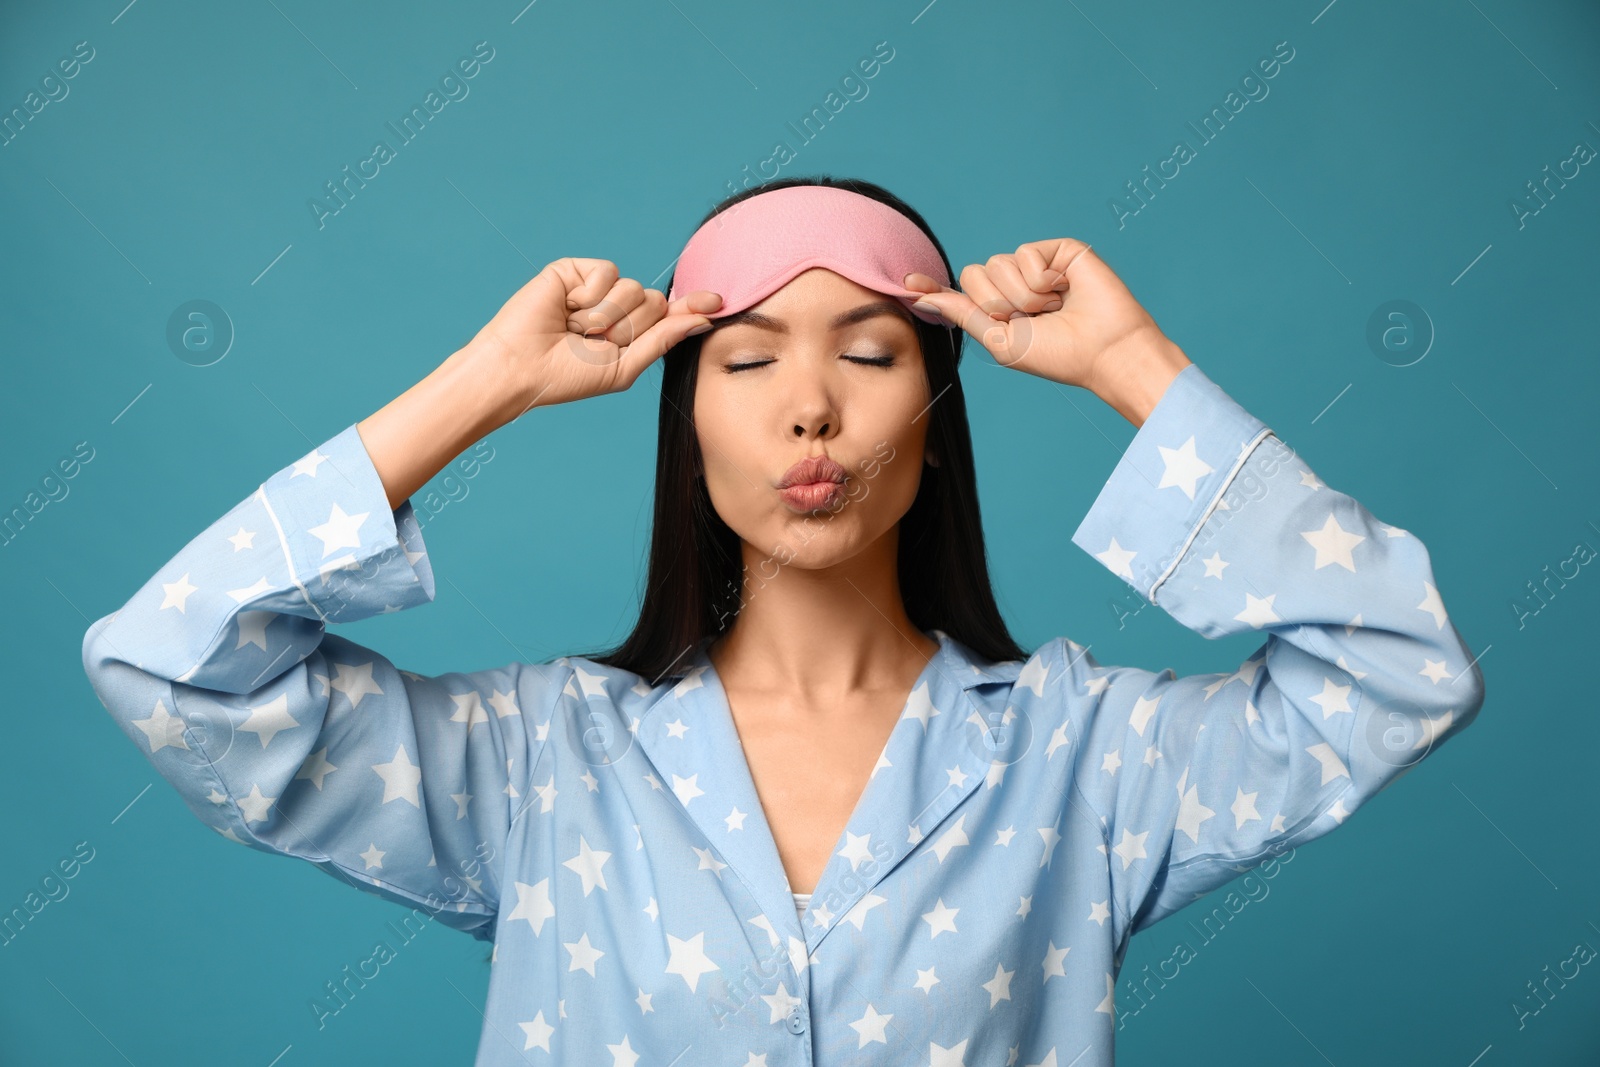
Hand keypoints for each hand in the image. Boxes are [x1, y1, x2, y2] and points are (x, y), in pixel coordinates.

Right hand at [465, 257, 722, 419]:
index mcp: (630, 332)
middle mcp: (616, 307)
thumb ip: (663, 340)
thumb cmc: (567, 376)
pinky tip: (566, 309)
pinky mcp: (575, 270)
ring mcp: (596, 287)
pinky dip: (589, 298)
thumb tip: (703, 319)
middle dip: (630, 327)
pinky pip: (607, 272)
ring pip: (633, 288)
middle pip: (655, 302)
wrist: (522, 367)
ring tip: (576, 330)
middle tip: (596, 343)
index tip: (719, 301)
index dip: (693, 306)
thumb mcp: (624, 367)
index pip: (669, 314)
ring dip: (606, 317)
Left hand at [903, 238, 1184, 400]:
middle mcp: (1016, 286)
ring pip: (997, 264)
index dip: (934, 286)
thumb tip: (922, 298)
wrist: (1105, 350)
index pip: (962, 292)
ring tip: (1052, 308)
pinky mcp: (1057, 250)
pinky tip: (1063, 290)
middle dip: (996, 302)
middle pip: (974, 274)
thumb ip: (964, 315)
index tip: (906, 283)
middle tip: (1029, 319)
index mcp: (1002, 310)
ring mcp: (1036, 266)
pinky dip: (1039, 278)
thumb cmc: (1059, 355)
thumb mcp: (1002, 341)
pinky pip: (1023, 253)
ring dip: (1022, 294)